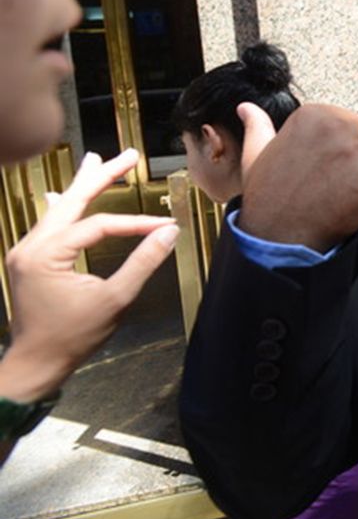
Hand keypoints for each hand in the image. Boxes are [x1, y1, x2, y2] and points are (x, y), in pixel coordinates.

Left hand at [0, 149, 177, 401]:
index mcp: (47, 253)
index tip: (166, 227)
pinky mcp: (29, 260)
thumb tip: (169, 233)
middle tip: (129, 155)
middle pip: (72, 201)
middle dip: (102, 176)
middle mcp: (31, 245)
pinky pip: (49, 223)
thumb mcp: (114, 300)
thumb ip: (142, 263)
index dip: (135, 223)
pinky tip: (59, 195)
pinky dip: (64, 206)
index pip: (99, 225)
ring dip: (81, 186)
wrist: (35, 363)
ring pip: (59, 208)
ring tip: (96, 160)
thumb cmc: (73, 335)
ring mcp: (27, 252)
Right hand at [236, 103, 357, 251]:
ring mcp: (355, 153)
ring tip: (352, 197)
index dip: (347, 149)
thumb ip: (258, 126)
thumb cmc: (267, 197)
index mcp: (314, 115)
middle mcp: (337, 127)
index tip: (336, 166)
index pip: (351, 124)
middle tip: (344, 185)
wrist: (275, 235)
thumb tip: (247, 108)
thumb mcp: (256, 153)